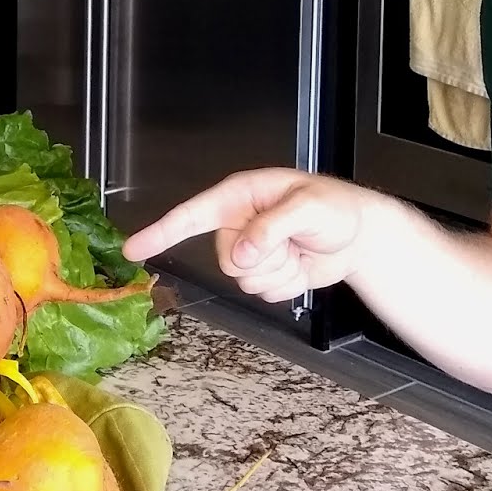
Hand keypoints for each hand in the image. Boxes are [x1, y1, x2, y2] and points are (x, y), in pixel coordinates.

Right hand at [121, 169, 375, 302]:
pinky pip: (263, 293)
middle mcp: (239, 224)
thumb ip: (270, 227)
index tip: (132, 248)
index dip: (160, 231)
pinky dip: (286, 285)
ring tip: (298, 252)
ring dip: (277, 272)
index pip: (191, 215)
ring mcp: (252, 251)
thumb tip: (241, 253)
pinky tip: (301, 266)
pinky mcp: (266, 273)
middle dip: (261, 258)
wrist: (359, 235)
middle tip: (290, 243)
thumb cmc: (334, 209)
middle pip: (225, 259)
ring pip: (244, 280)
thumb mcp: (308, 207)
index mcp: (240, 197)